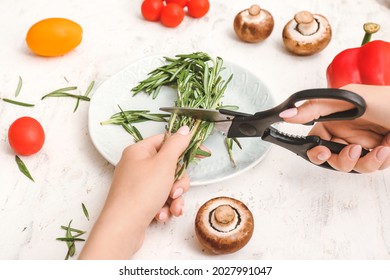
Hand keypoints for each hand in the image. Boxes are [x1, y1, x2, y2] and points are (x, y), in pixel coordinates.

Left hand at [79, 126, 190, 258]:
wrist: (122, 227)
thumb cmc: (141, 192)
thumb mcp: (163, 164)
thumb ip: (176, 145)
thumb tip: (184, 129)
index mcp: (139, 151)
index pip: (166, 141)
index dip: (184, 147)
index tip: (202, 154)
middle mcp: (136, 165)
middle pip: (169, 166)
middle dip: (178, 182)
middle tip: (175, 191)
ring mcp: (137, 184)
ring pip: (167, 185)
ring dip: (174, 198)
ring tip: (171, 208)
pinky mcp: (139, 200)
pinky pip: (160, 199)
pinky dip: (165, 207)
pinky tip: (162, 215)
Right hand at [279, 84, 389, 172]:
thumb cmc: (388, 100)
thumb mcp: (347, 100)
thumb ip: (315, 107)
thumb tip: (287, 114)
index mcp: (335, 119)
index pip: (316, 139)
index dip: (315, 150)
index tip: (321, 151)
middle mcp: (347, 133)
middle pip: (332, 158)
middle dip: (341, 160)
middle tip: (350, 152)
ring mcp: (364, 144)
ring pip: (352, 166)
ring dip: (363, 161)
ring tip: (375, 149)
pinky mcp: (380, 154)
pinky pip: (372, 167)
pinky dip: (379, 160)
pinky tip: (387, 147)